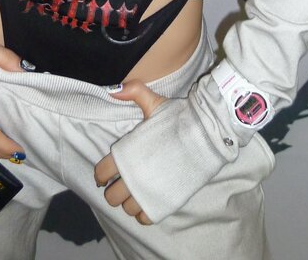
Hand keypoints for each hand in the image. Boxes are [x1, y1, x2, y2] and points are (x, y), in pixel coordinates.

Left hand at [94, 81, 167, 225]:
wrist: (205, 135)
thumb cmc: (178, 119)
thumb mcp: (154, 103)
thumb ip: (133, 93)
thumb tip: (113, 89)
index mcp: (125, 155)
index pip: (102, 172)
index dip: (102, 173)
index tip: (108, 172)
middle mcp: (132, 178)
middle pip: (111, 197)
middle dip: (115, 190)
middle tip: (124, 182)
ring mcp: (147, 194)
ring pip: (126, 209)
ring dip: (129, 201)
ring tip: (138, 191)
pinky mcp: (162, 204)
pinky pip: (143, 218)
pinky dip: (143, 212)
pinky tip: (149, 200)